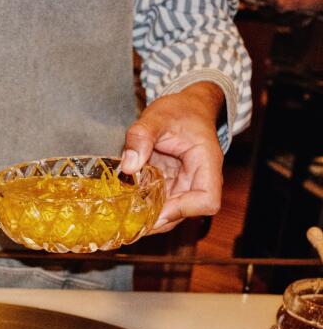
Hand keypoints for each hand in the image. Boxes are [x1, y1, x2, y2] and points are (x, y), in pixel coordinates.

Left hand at [120, 82, 224, 233]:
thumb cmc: (179, 110)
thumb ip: (141, 136)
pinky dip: (143, 207)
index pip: (207, 200)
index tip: (156, 210)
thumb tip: (128, 166)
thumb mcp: (157, 115)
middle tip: (127, 221)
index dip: (183, 210)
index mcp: (206, 163)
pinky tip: (124, 204)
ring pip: (170, 213)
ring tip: (123, 215)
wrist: (185, 107)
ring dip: (148, 217)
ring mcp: (183, 185)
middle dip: (157, 220)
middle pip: (185, 214)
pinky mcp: (170, 186)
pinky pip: (159, 204)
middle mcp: (198, 179)